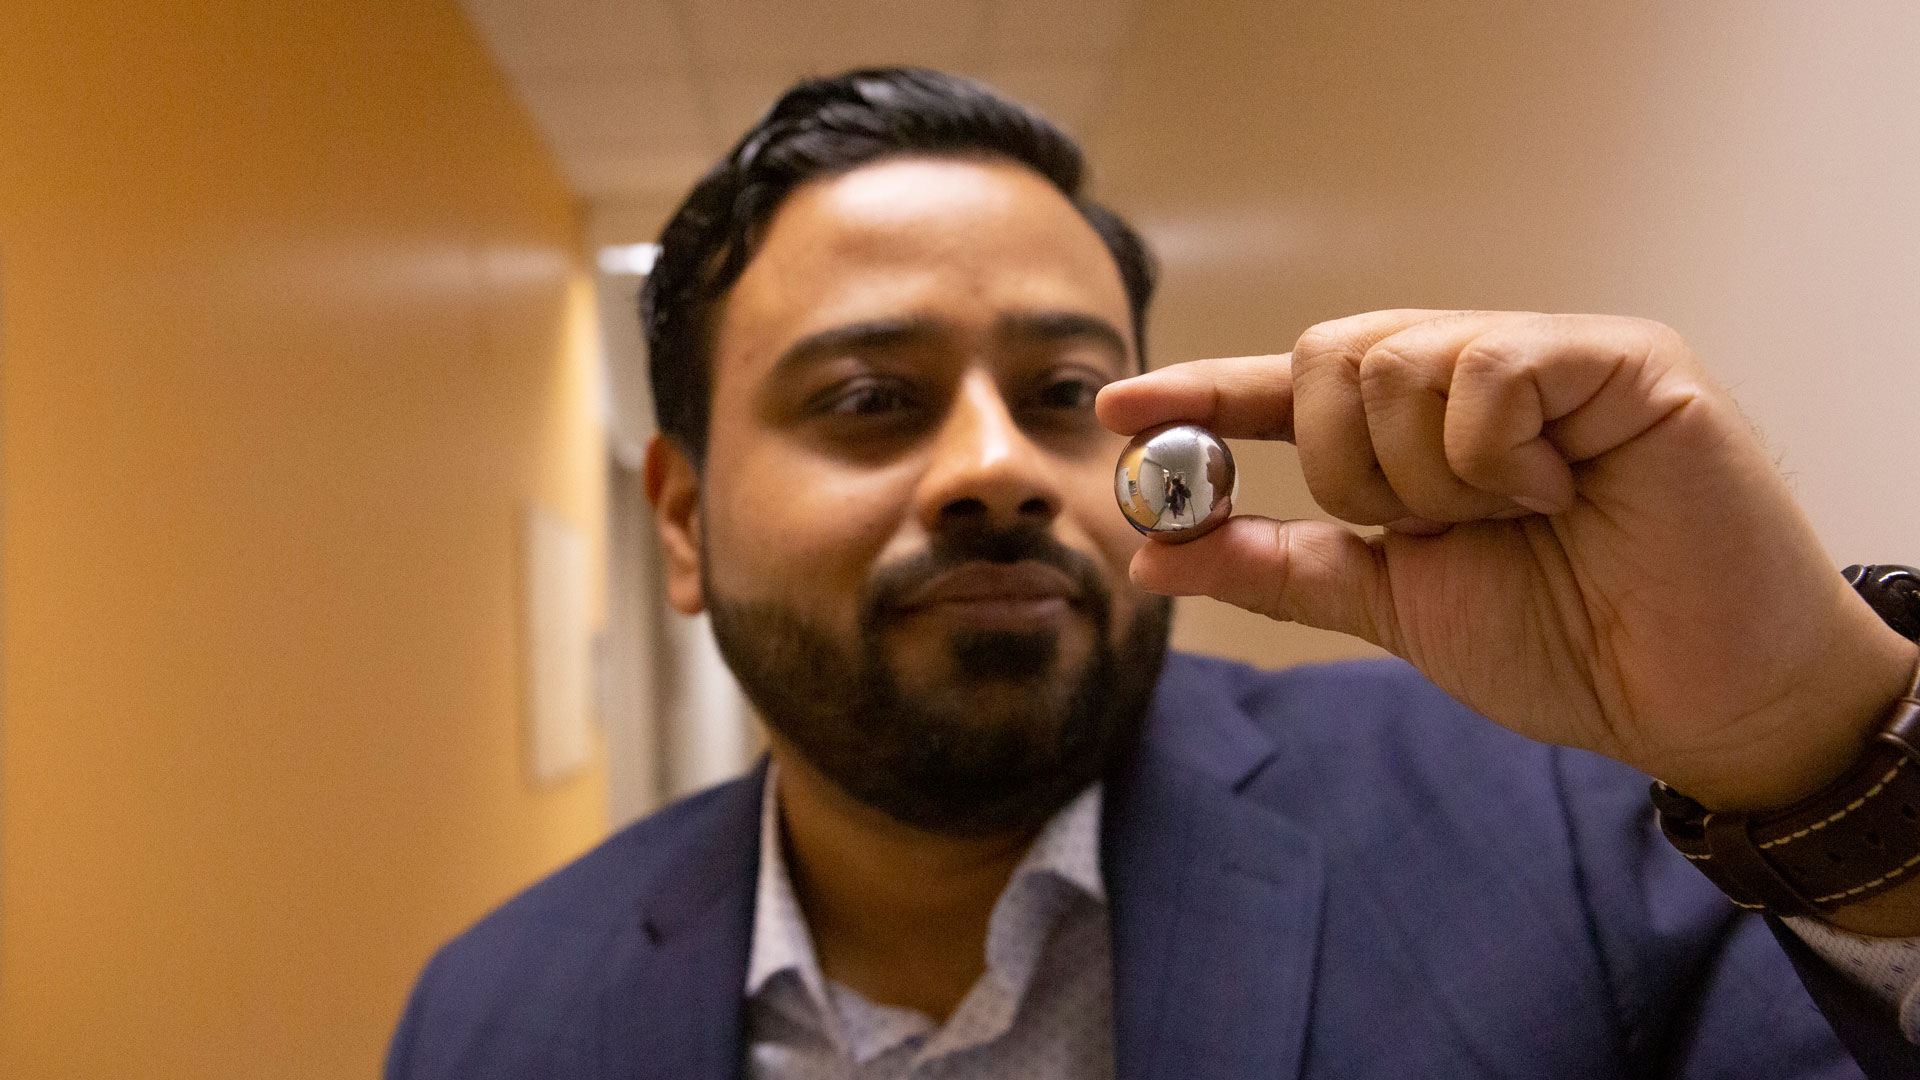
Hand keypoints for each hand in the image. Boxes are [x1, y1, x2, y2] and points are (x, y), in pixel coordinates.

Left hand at [1098, 311, 1917, 811]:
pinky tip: (1561, 489)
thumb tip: (1152, 555)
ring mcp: (1548, 356)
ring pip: (1396, 360)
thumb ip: (1276, 567)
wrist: (1690, 700)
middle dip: (1345, 463)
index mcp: (1421, 431)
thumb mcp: (1392, 603)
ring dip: (1427, 473)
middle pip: (1329, 355)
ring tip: (1518, 513)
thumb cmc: (1565, 643)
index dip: (1202, 393)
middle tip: (1429, 525)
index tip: (1113, 407)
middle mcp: (1475, 374)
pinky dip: (1497, 452)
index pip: (1291, 389)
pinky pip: (1488, 371)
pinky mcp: (1620, 358)